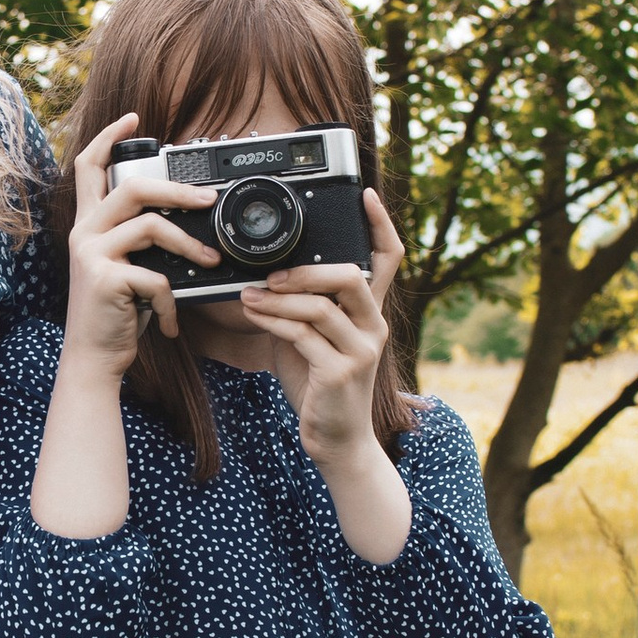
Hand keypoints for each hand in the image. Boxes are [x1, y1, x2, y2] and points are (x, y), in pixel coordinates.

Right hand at [57, 112, 214, 379]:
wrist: (93, 359)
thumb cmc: (115, 313)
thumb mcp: (125, 268)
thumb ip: (141, 240)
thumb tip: (189, 219)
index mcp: (89, 224)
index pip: (89, 166)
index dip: (108, 137)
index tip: (133, 118)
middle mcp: (84, 232)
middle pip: (133, 187)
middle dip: (178, 189)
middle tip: (209, 199)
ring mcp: (91, 254)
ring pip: (151, 226)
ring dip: (190, 245)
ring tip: (211, 261)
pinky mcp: (104, 279)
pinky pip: (155, 277)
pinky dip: (170, 302)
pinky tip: (170, 321)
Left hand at [236, 190, 415, 560]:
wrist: (336, 443)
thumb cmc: (319, 387)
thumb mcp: (310, 339)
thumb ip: (300, 307)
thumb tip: (264, 277)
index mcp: (370, 313)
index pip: (389, 259)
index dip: (381, 224)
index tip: (366, 194)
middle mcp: (374, 327)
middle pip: (352, 276)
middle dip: (306, 268)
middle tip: (270, 273)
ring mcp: (361, 351)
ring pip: (321, 306)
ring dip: (278, 298)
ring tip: (248, 295)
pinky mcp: (340, 373)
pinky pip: (304, 335)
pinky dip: (274, 321)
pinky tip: (254, 315)